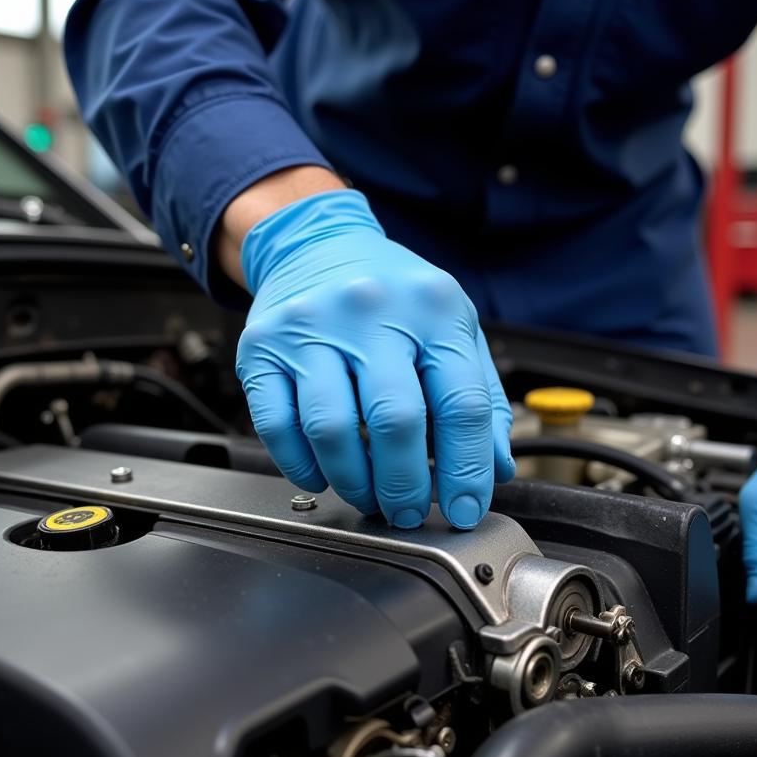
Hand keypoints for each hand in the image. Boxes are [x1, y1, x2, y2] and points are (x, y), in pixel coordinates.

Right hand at [235, 190, 514, 527]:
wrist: (315, 243)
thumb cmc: (392, 293)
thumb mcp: (452, 326)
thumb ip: (482, 395)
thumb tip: (495, 467)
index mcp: (433, 307)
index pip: (462, 403)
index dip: (467, 470)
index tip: (465, 508)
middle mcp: (371, 310)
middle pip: (395, 421)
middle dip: (406, 487)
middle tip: (409, 512)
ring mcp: (310, 327)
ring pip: (331, 429)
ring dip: (354, 483)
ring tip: (368, 496)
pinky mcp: (262, 348)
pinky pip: (277, 425)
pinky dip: (302, 466)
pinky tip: (323, 474)